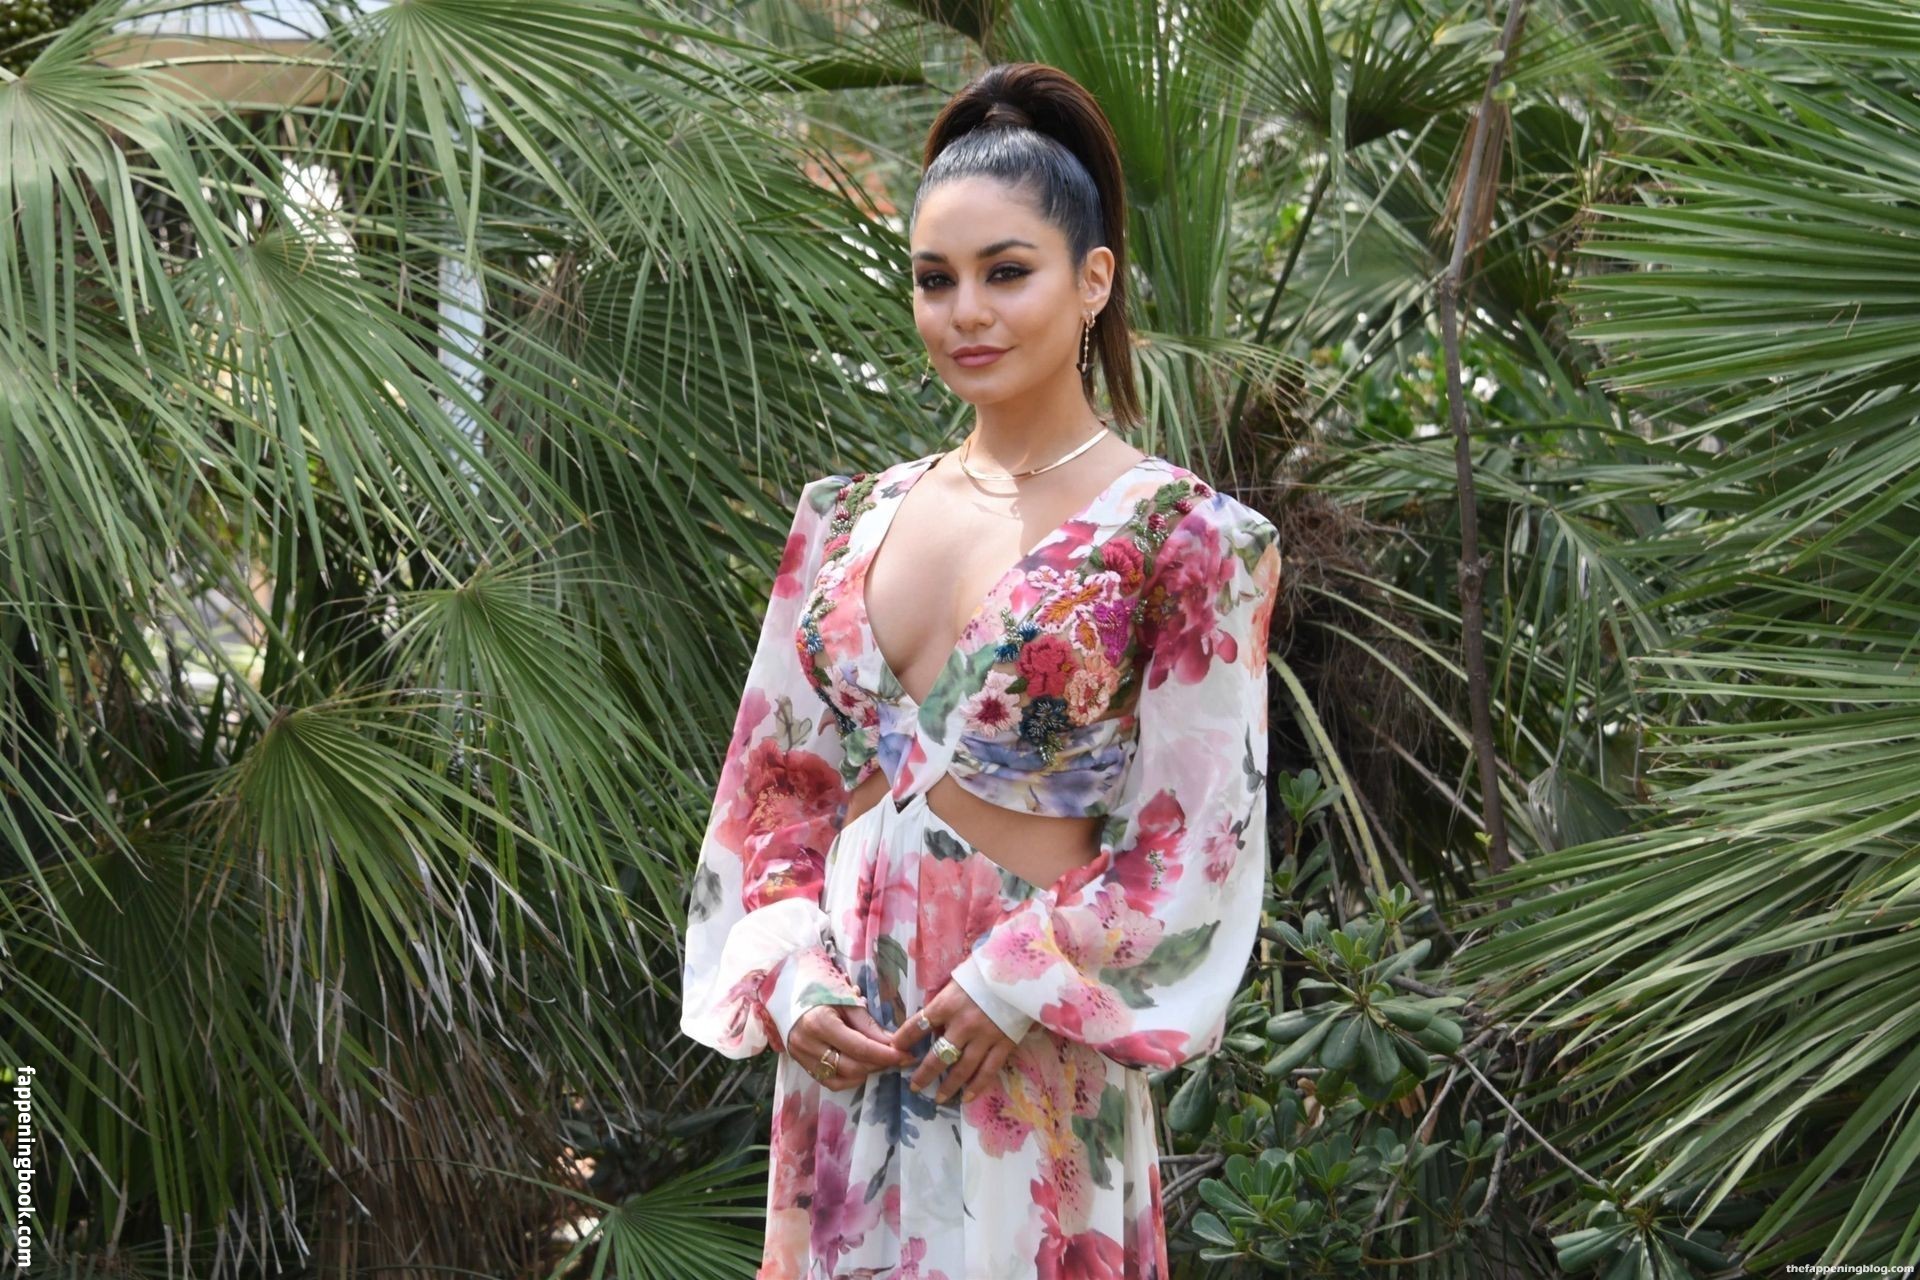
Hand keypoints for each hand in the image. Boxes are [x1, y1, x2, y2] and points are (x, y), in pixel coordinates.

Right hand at [787, 1003, 913, 1090]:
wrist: (786, 994)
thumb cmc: (819, 991)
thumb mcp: (845, 999)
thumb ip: (867, 1023)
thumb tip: (893, 1043)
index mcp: (820, 1023)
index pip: (860, 1047)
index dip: (886, 1054)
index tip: (906, 1055)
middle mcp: (808, 1044)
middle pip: (852, 1066)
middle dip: (879, 1064)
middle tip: (898, 1057)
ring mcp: (802, 1058)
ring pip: (842, 1079)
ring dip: (866, 1072)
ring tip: (880, 1060)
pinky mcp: (801, 1065)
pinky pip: (830, 1082)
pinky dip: (850, 1078)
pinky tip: (861, 1067)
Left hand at [888, 979, 1017, 1104]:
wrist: (1022, 971)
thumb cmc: (984, 973)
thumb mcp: (957, 982)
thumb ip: (945, 1004)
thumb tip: (932, 1025)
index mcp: (947, 1004)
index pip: (918, 1026)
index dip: (904, 1040)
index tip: (895, 1050)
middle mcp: (962, 1024)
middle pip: (937, 1056)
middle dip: (924, 1074)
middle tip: (915, 1086)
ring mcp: (984, 1036)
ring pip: (962, 1069)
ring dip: (948, 1086)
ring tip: (938, 1098)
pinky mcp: (1004, 1044)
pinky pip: (988, 1070)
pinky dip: (977, 1086)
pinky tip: (967, 1097)